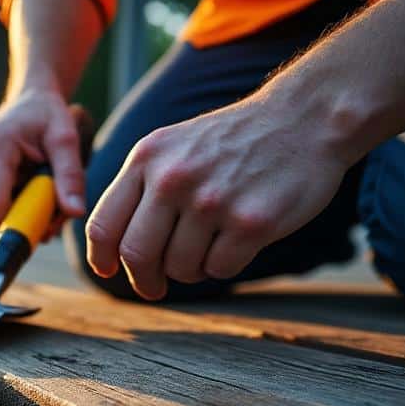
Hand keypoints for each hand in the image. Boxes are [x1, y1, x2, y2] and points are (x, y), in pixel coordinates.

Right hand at [0, 89, 87, 237]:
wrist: (30, 97)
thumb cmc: (48, 114)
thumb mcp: (66, 139)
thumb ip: (71, 176)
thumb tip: (75, 212)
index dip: (14, 223)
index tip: (42, 221)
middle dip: (22, 217)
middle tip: (52, 204)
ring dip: (21, 208)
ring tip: (42, 185)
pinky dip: (14, 200)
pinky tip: (29, 183)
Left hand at [85, 97, 350, 299]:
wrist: (304, 117)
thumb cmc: (232, 141)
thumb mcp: (172, 146)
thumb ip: (139, 187)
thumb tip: (107, 247)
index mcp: (146, 159)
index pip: (103, 225)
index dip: (100, 258)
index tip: (108, 271)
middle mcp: (173, 179)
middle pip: (136, 255)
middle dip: (142, 280)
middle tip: (153, 288)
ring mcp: (212, 201)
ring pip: (179, 267)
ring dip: (190, 270)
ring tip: (208, 247)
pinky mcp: (251, 222)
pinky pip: (219, 270)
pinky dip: (223, 265)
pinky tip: (237, 242)